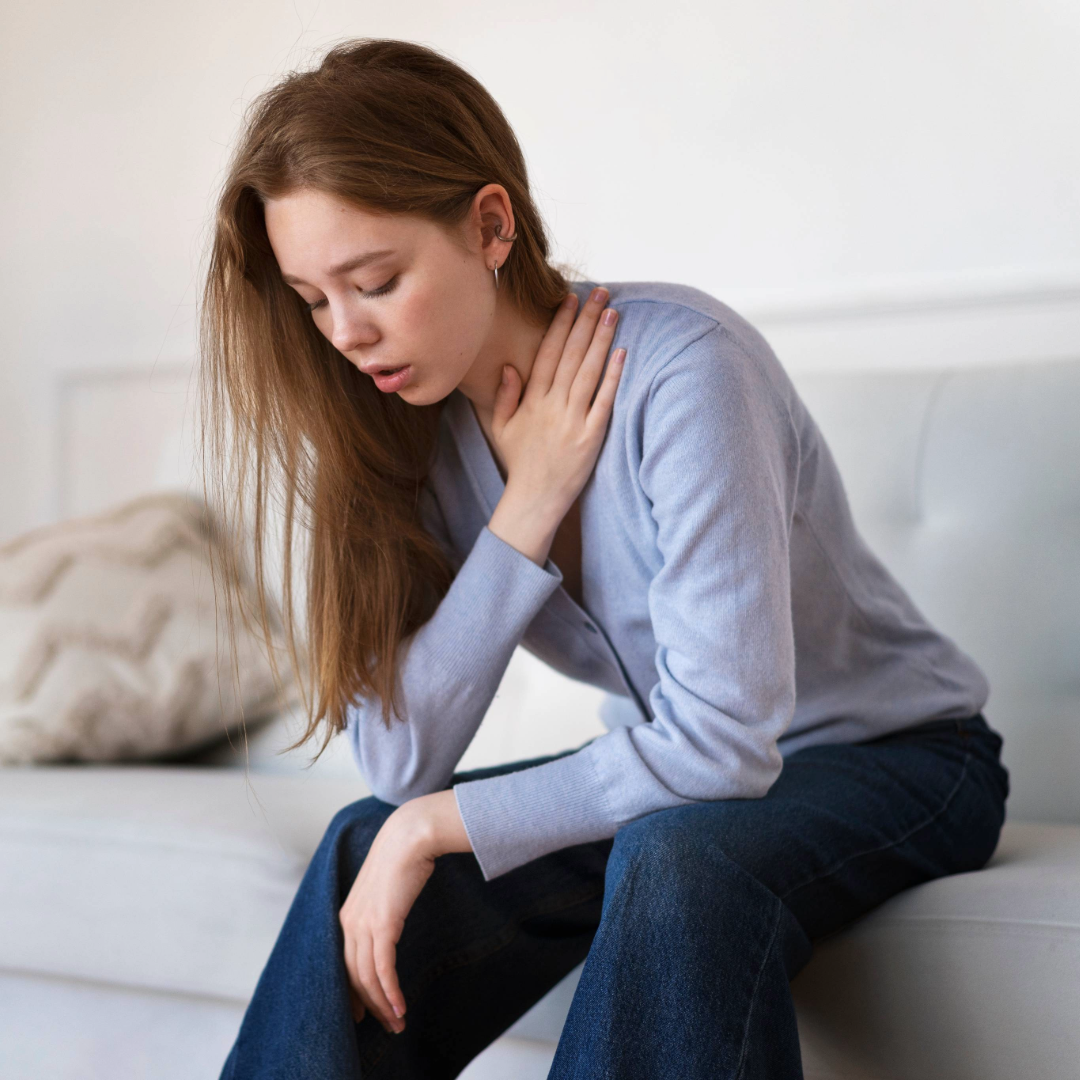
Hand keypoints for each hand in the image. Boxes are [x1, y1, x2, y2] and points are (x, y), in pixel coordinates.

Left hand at [338, 790, 469, 1034]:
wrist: (410, 836)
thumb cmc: (403, 857)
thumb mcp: (385, 888)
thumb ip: (382, 907)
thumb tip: (391, 922)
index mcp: (348, 915)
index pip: (345, 964)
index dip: (353, 991)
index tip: (363, 1011)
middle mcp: (350, 923)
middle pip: (354, 976)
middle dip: (369, 1005)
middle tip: (385, 1025)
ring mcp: (364, 924)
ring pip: (367, 978)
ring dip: (383, 1004)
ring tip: (397, 1023)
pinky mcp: (383, 925)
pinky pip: (383, 969)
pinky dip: (390, 992)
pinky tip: (400, 1006)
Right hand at [491, 286, 624, 522]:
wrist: (533, 501)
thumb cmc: (520, 463)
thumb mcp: (501, 428)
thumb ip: (506, 396)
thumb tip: (510, 366)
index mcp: (531, 400)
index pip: (548, 353)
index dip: (560, 323)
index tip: (570, 299)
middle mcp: (552, 406)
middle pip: (572, 354)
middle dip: (586, 320)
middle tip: (600, 293)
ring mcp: (573, 421)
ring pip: (589, 372)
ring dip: (601, 339)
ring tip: (612, 312)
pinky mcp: (591, 438)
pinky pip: (604, 402)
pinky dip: (613, 377)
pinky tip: (622, 354)